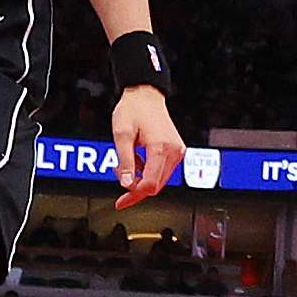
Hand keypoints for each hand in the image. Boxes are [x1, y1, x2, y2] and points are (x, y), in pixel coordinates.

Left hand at [111, 85, 186, 206]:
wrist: (146, 95)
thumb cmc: (134, 110)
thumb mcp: (122, 135)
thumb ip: (125, 162)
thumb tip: (127, 184)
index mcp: (160, 148)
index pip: (149, 184)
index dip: (133, 195)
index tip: (121, 201)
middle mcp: (173, 151)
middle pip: (155, 186)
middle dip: (135, 187)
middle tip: (119, 178)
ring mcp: (177, 151)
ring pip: (159, 180)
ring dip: (141, 179)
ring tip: (127, 163)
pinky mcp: (176, 150)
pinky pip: (161, 171)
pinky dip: (147, 172)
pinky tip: (137, 160)